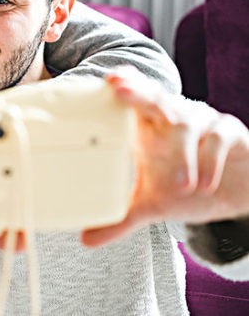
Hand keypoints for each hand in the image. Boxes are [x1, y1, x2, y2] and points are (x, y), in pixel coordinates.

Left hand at [82, 67, 248, 246]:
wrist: (234, 195)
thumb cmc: (185, 186)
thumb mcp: (151, 205)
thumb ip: (121, 219)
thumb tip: (86, 240)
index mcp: (148, 126)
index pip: (132, 98)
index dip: (122, 85)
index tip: (108, 80)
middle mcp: (172, 116)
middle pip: (153, 97)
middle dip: (135, 92)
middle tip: (119, 88)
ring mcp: (201, 120)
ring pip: (186, 121)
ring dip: (181, 152)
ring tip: (181, 185)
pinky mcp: (230, 132)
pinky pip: (219, 137)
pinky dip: (211, 159)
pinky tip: (206, 183)